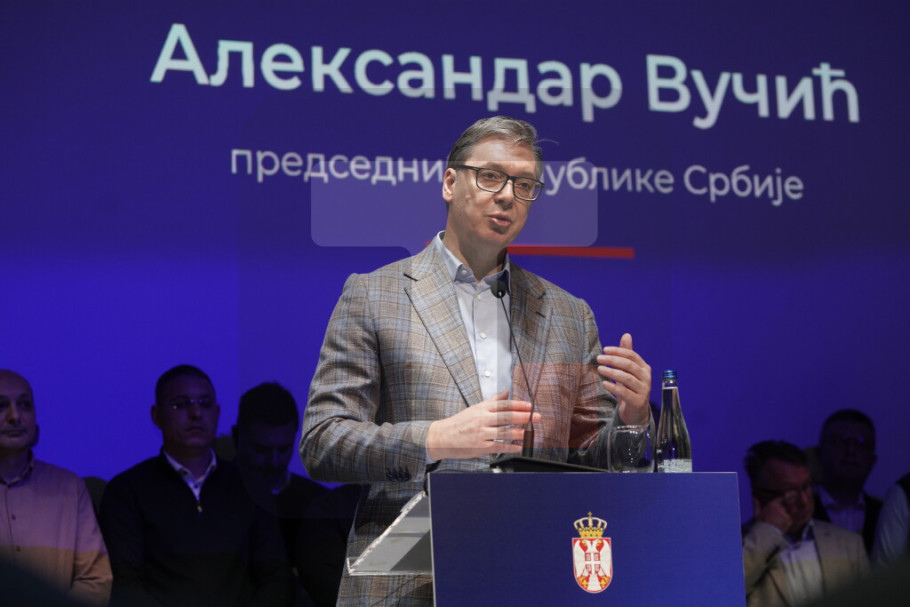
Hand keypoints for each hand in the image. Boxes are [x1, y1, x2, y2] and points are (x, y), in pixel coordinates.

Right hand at [426, 390, 540, 460]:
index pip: (503, 405)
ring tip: (529, 432)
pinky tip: (519, 447)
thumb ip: (493, 401)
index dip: (518, 405)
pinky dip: (510, 447)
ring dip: (518, 432)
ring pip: (504, 432)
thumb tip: (507, 392)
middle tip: (536, 417)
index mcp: (482, 409)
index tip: (530, 406)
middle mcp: (482, 420)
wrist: (442, 437)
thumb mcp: (475, 408)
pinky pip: (499, 446)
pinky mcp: (481, 447)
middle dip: (523, 417)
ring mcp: (481, 433)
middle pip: (506, 417)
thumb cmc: (459, 423)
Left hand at [596, 333, 651, 424]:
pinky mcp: (638, 402)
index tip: (604, 349)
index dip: (618, 351)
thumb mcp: (627, 371)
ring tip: (599, 369)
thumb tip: (626, 334)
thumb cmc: (630, 389)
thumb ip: (626, 354)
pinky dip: (614, 387)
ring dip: (612, 372)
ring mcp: (643, 390)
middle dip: (613, 360)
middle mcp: (646, 378)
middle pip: (629, 365)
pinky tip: (604, 383)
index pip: (632, 356)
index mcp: (644, 368)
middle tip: (599, 358)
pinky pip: (625, 393)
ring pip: (627, 378)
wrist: (635, 413)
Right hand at [753, 495, 791, 533]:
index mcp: (772, 504)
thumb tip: (754, 498)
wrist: (767, 532)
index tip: (778, 506)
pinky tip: (780, 525)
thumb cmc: (761, 523)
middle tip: (775, 517)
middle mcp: (780, 507)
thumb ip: (756, 505)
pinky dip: (786, 522)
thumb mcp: (757, 513)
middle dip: (780, 511)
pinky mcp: (789, 520)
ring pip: (786, 513)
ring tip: (777, 522)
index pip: (779, 499)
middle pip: (783, 507)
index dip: (779, 502)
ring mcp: (785, 514)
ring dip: (783, 516)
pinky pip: (789, 519)